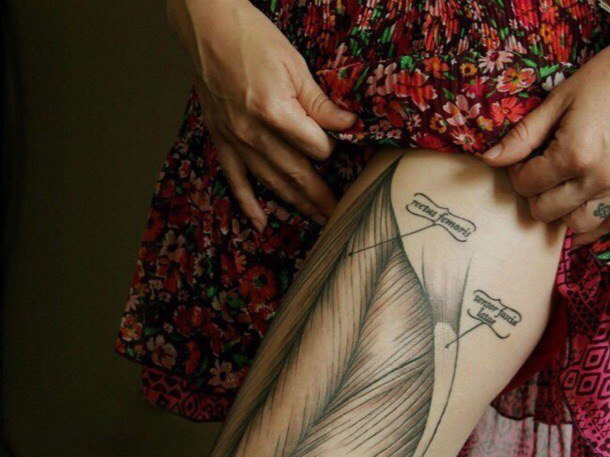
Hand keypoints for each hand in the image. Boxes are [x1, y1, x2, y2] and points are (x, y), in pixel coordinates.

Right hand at [167, 0, 355, 230]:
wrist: (207, 27)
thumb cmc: (252, 38)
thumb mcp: (294, 64)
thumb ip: (320, 102)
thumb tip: (348, 126)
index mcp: (274, 110)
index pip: (315, 146)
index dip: (331, 147)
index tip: (340, 144)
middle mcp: (253, 132)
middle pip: (296, 173)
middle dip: (321, 196)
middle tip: (339, 215)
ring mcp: (235, 140)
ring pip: (272, 182)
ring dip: (296, 204)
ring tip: (316, 219)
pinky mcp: (221, 141)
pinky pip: (236, 181)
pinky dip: (249, 204)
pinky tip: (261, 224)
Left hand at [481, 18, 609, 247]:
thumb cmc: (606, 77)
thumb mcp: (559, 100)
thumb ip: (523, 135)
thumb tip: (489, 159)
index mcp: (574, 154)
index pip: (527, 185)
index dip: (518, 172)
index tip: (525, 159)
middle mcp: (598, 177)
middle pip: (546, 211)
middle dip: (535, 194)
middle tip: (541, 174)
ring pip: (577, 225)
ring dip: (562, 213)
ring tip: (561, 192)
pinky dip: (593, 227)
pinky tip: (580, 219)